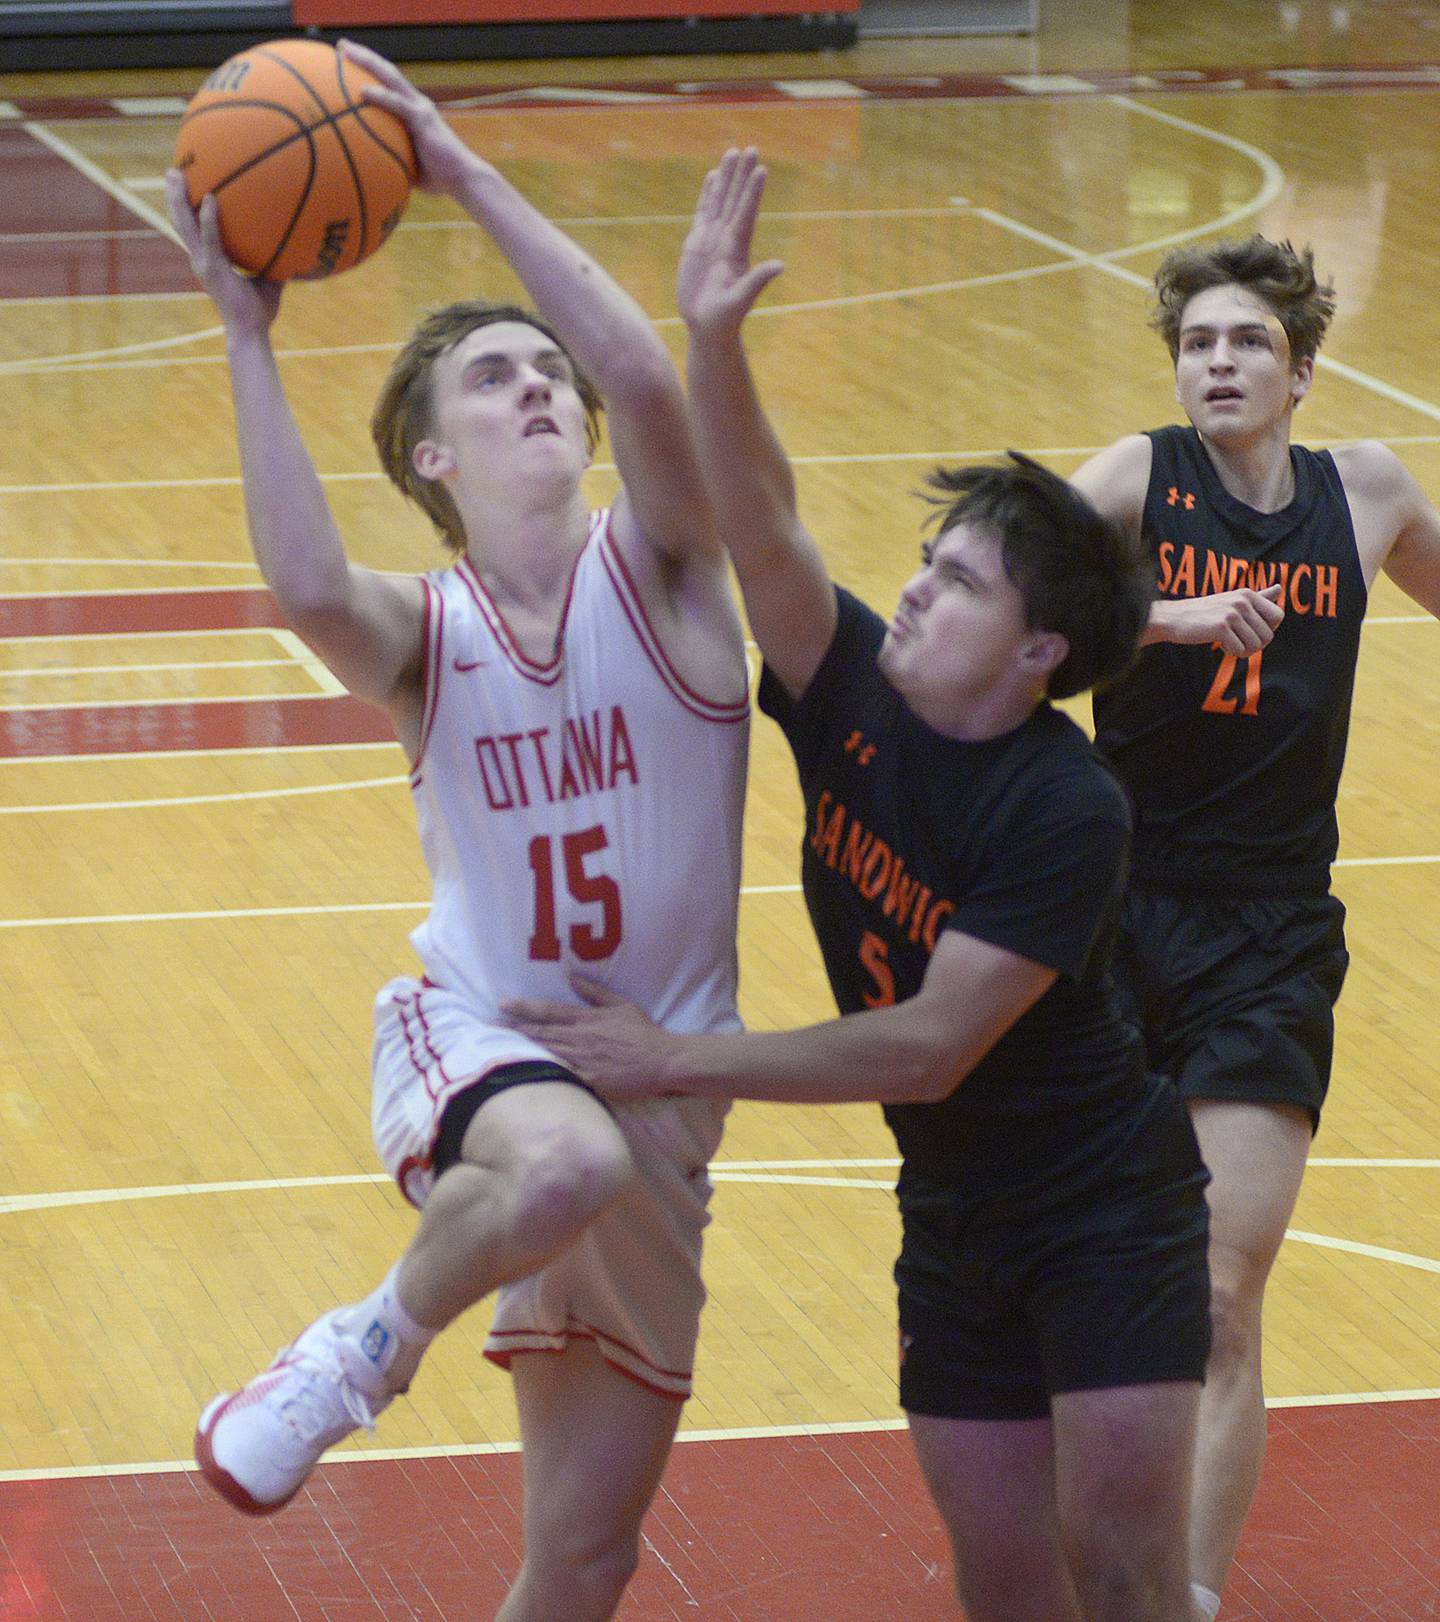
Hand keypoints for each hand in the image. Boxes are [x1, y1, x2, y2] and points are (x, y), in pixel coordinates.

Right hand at [165, 168, 281, 332]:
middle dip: (175, 195)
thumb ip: (273, 262)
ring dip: (179, 198)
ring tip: (176, 174)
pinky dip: (209, 218)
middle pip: (181, 221)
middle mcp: (201, 259)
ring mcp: (203, 263)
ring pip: (184, 224)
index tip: (186, 186)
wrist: (250, 333)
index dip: (187, 208)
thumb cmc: (259, 312)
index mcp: (209, 260)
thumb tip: (294, 247)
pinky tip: (211, 198)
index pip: (193, 229)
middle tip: (173, 170)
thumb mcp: (268, 281)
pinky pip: (209, 237)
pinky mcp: (211, 268)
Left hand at [338, 39, 481, 199]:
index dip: (370, 70)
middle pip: (386, 72)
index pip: (389, 84)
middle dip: (363, 56)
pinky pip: (398, 105)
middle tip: (341, 46)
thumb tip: (371, 172)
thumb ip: (393, 160)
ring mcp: (420, 109)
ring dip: (368, 62)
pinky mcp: (423, 119)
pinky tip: (362, 91)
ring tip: (345, 53)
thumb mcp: (410, 166)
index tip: (347, 62)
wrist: (463, 179)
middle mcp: (416, 103)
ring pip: (390, 77)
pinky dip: (381, 96)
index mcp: (413, 111)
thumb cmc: (439, 178)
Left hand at [502, 977, 685, 1101]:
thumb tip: (572, 977)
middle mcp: (581, 1037)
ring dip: (521, 1049)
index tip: (503, 1004)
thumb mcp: (621, 1005)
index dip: (524, 1008)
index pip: (548, 1011)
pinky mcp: (590, 1080)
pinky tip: (525, 1074)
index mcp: (587, 1019)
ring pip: (546, 1052)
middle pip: (541, 1032)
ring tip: (497, 1045)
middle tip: (489, 1025)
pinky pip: (562, 1076)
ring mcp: (584, 1060)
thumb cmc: (644, 1032)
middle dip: (513, 1028)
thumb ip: (595, 992)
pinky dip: (543, 1074)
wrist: (664, 1060)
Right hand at [677, 147, 784, 339]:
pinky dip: (708, 194)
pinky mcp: (698, 244)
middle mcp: (728, 239)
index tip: (761, 169)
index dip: (752, 192)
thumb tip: (780, 266)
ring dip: (727, 177)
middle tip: (751, 148)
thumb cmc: (724, 319)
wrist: (707, 327)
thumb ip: (757, 282)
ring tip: (733, 152)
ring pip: (721, 201)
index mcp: (738, 250)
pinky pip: (704, 212)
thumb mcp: (740, 301)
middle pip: (736, 200)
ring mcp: (713, 239)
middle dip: (742, 175)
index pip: (746, 214)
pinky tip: (713, 177)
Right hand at [1152, 582, 1283, 653]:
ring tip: (1230, 645)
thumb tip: (1280, 588)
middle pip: (1268, 635)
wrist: (1174, 618)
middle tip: (1239, 643)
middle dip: (1255, 645)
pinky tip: (1221, 646)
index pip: (1278, 616)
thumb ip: (1258, 597)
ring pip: (1256, 644)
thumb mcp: (1233, 601)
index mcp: (1248, 594)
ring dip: (1244, 651)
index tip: (1250, 630)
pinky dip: (1232, 653)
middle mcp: (1242, 601)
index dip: (1268, 629)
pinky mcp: (1221, 627)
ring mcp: (1232, 613)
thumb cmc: (1205, 613)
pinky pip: (1240, 650)